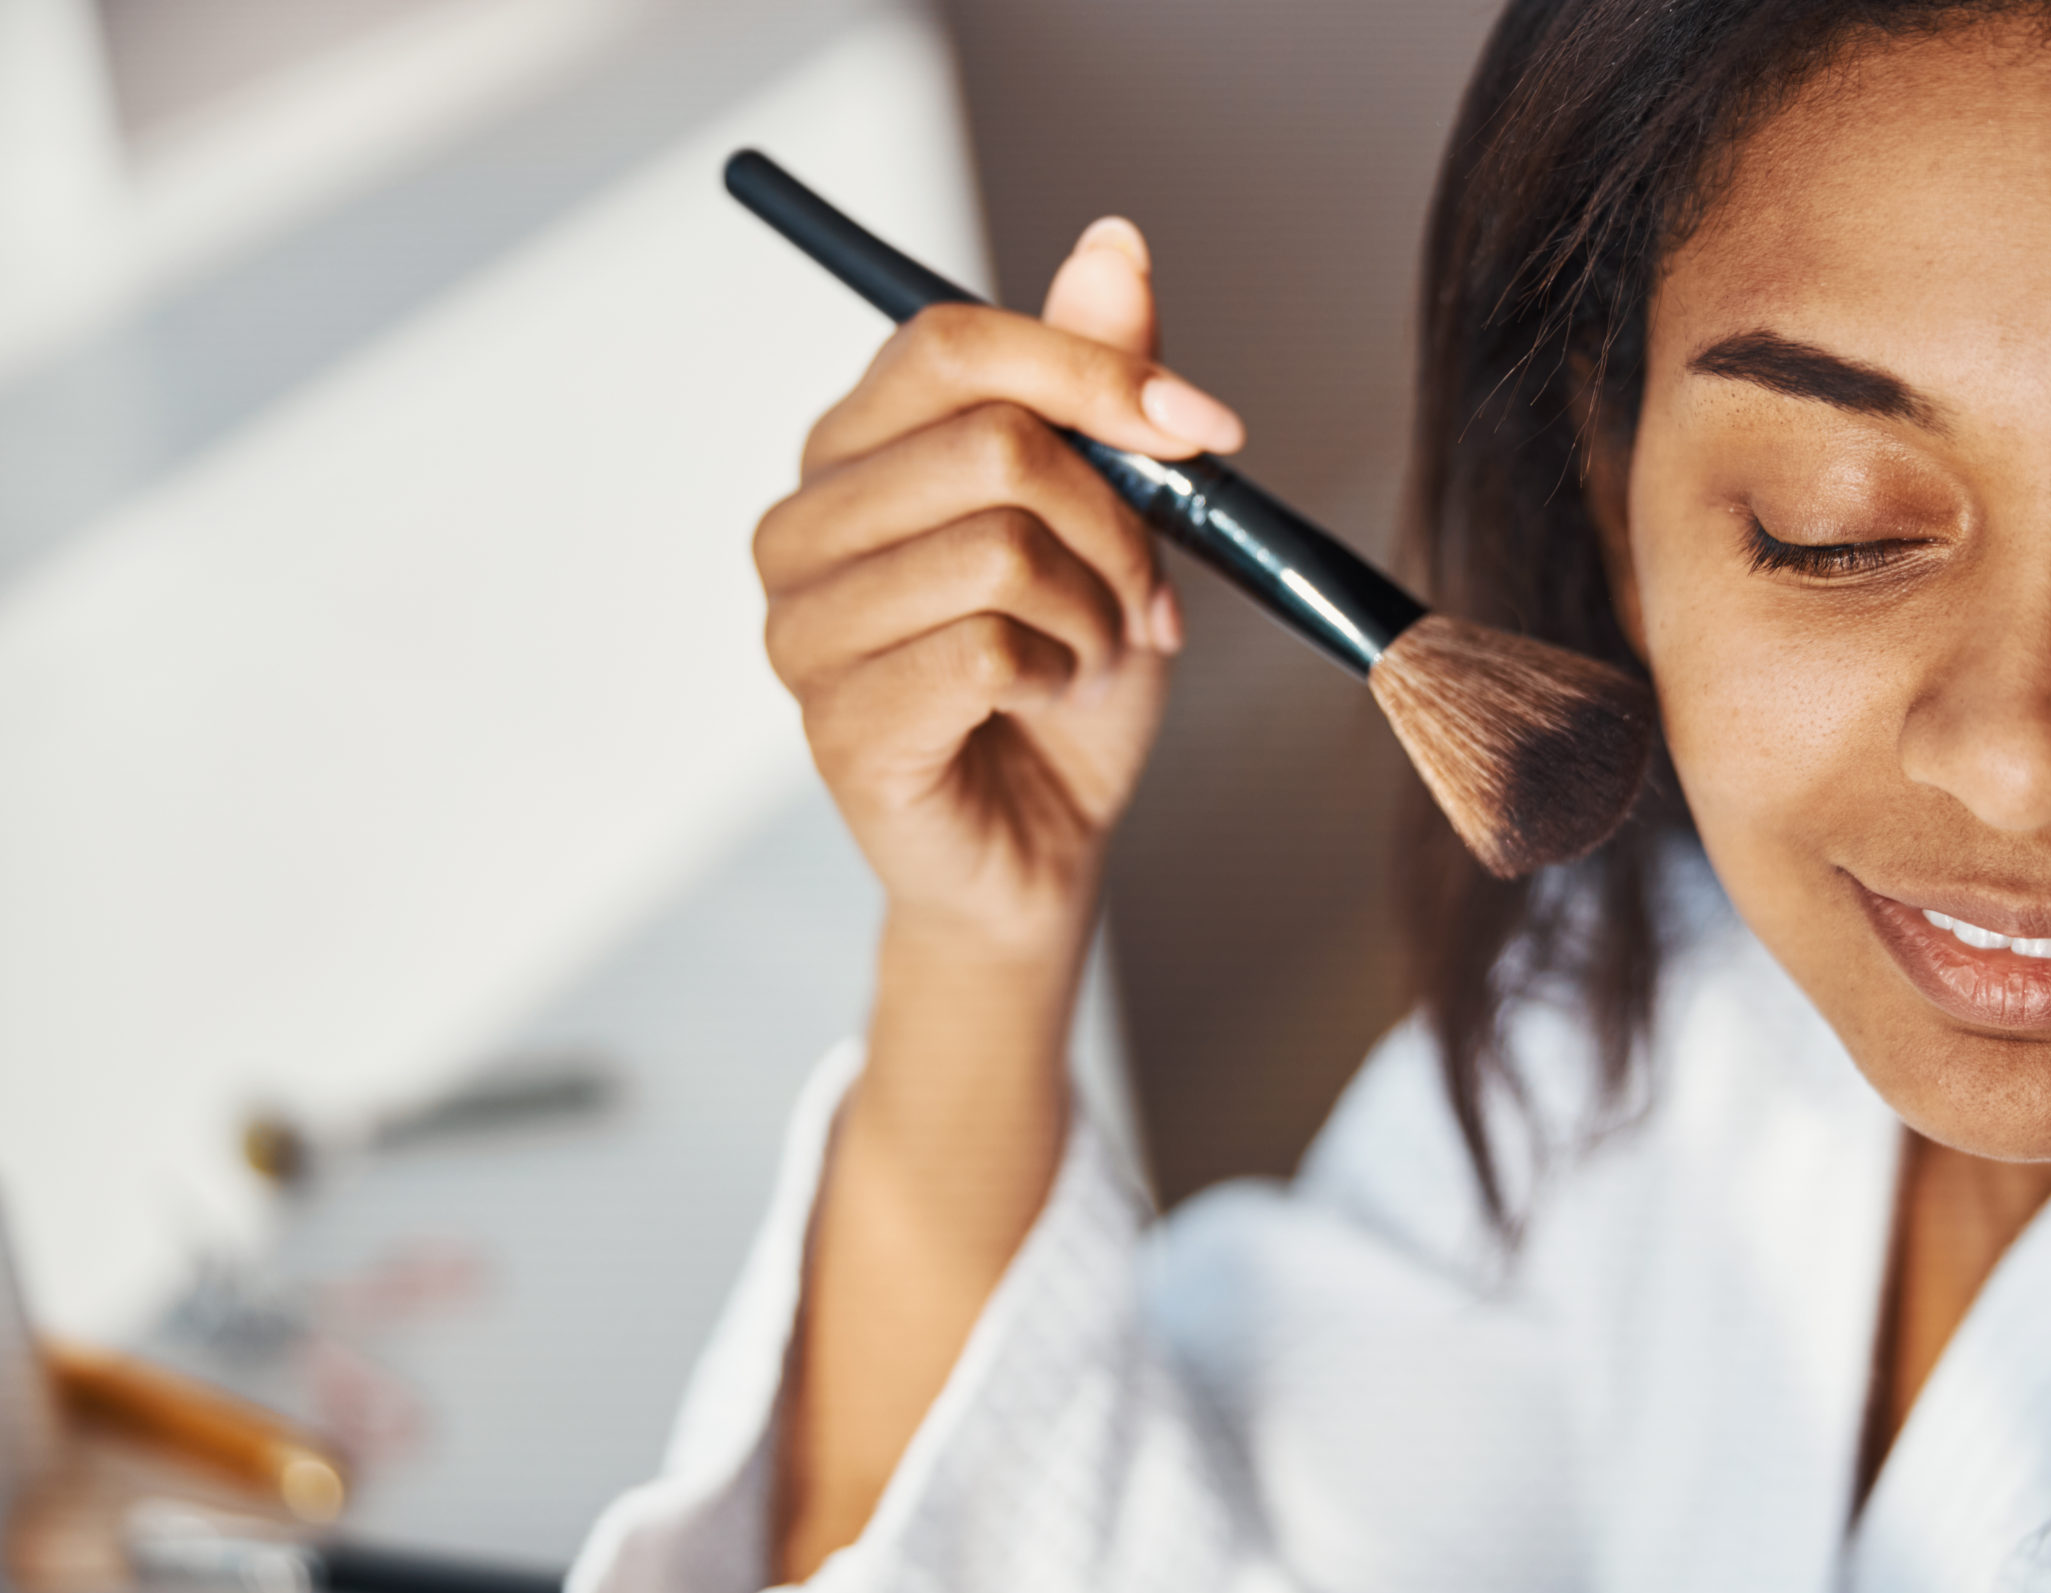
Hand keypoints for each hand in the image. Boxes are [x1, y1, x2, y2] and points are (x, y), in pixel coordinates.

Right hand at [753, 217, 1244, 961]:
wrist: (1042, 850)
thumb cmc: (1063, 682)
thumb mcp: (1107, 519)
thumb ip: (1098, 386)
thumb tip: (1113, 241)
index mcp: (853, 451)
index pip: (951, 343)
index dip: (1094, 370)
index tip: (1207, 430)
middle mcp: (800, 528)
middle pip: (992, 441)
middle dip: (1117, 520)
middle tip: (1140, 592)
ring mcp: (801, 630)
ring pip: (1001, 547)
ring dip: (1095, 610)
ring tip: (1090, 654)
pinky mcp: (838, 727)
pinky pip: (988, 649)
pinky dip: (1062, 675)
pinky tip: (1048, 702)